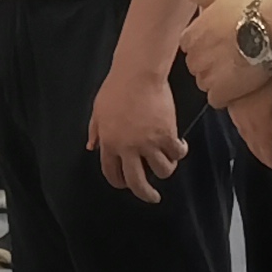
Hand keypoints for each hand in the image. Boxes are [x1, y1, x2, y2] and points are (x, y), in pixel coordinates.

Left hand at [89, 59, 183, 203]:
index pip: (112, 173)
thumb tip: (91, 147)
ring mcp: (149, 143)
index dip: (120, 182)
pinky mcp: (167, 134)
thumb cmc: (116, 88)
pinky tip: (180, 147)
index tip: (126, 184)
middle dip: (146, 194)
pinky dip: (180, 152)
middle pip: (137, 183)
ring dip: (166, 169)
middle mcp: (128, 148)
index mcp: (109, 143)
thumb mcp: (98, 110)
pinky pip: (177, 154)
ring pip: (162, 170)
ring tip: (167, 163)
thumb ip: (96, 131)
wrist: (138, 74)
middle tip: (152, 197)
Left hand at [178, 0, 262, 107]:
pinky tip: (238, 90)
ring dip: (218, 82)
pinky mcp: (220, 92)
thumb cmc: (247, 11)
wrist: (267, 31)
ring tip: (237, 75)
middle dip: (210, 65)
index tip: (220, 46)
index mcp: (190, 36)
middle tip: (231, 61)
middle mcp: (193, 58)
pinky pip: (216, 100)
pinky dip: (225, 97)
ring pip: (205, 84)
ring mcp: (205, 77)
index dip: (205, 48)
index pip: (189, 47)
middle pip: (197, 67)